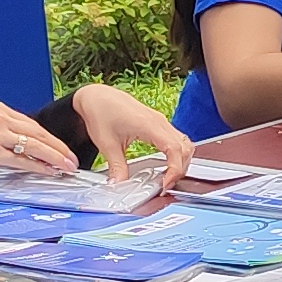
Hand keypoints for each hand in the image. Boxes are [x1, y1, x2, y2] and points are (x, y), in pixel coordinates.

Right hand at [0, 98, 77, 172]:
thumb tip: (10, 141)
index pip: (31, 124)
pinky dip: (36, 166)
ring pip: (34, 145)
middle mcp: (0, 119)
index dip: (49, 137)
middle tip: (72, 158)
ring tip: (67, 166)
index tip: (60, 146)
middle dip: (58, 146)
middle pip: (38, 133)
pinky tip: (47, 171)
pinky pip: (19, 159)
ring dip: (54, 156)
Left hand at [70, 82, 193, 188]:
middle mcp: (159, 122)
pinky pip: (177, 139)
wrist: (96, 96)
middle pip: (185, 148)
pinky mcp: (158, 123)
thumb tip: (120, 185)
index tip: (165, 184)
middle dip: (180, 169)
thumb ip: (117, 167)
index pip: (174, 149)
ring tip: (168, 177)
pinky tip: (166, 164)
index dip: (175, 169)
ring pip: (184, 143)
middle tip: (166, 185)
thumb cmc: (101, 111)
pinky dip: (177, 154)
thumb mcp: (106, 144)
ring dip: (181, 161)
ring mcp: (160, 121)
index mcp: (149, 125)